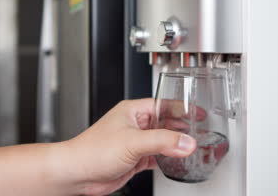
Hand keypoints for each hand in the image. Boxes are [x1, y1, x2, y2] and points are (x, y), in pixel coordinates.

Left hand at [63, 99, 197, 194]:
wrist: (78, 173)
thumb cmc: (93, 150)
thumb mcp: (133, 141)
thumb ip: (162, 141)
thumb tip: (186, 142)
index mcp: (133, 111)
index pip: (163, 104)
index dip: (182, 108)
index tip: (198, 112)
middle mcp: (134, 124)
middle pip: (165, 122)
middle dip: (182, 127)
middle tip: (199, 130)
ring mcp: (135, 142)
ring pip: (162, 140)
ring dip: (175, 144)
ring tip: (192, 146)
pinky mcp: (134, 158)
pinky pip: (156, 156)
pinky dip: (167, 158)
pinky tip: (175, 160)